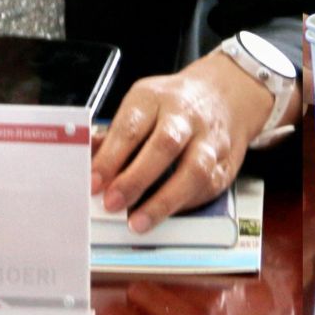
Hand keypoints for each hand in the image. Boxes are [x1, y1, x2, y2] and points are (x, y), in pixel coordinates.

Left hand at [90, 54, 275, 232]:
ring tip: (139, 221)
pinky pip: (208, 186)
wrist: (225, 93)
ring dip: (164, 200)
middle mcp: (186, 116)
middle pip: (165, 145)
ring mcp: (210, 139)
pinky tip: (165, 215)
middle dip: (136, 179)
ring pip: (193, 169)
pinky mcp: (226, 162)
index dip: (110, 158)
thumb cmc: (173, 104)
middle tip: (112, 204)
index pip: (131, 128)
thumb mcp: (141, 105)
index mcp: (155, 98)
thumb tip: (88, 163)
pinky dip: (185, 204)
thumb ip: (114, 136)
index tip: (93, 183)